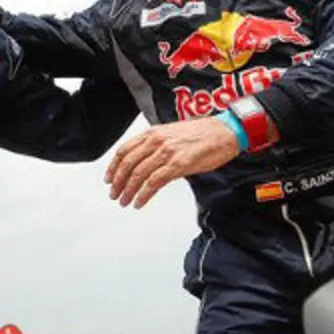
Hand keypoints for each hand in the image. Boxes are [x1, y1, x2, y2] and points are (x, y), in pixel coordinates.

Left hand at [105, 117, 238, 208]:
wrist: (225, 131)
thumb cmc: (204, 134)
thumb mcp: (173, 135)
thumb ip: (157, 148)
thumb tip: (147, 166)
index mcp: (153, 133)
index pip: (125, 150)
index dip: (113, 167)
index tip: (108, 179)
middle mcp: (157, 141)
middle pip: (128, 164)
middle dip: (117, 182)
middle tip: (114, 194)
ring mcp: (167, 152)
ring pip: (138, 174)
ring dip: (128, 191)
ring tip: (124, 201)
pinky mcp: (178, 164)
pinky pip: (154, 182)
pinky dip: (143, 194)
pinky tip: (139, 202)